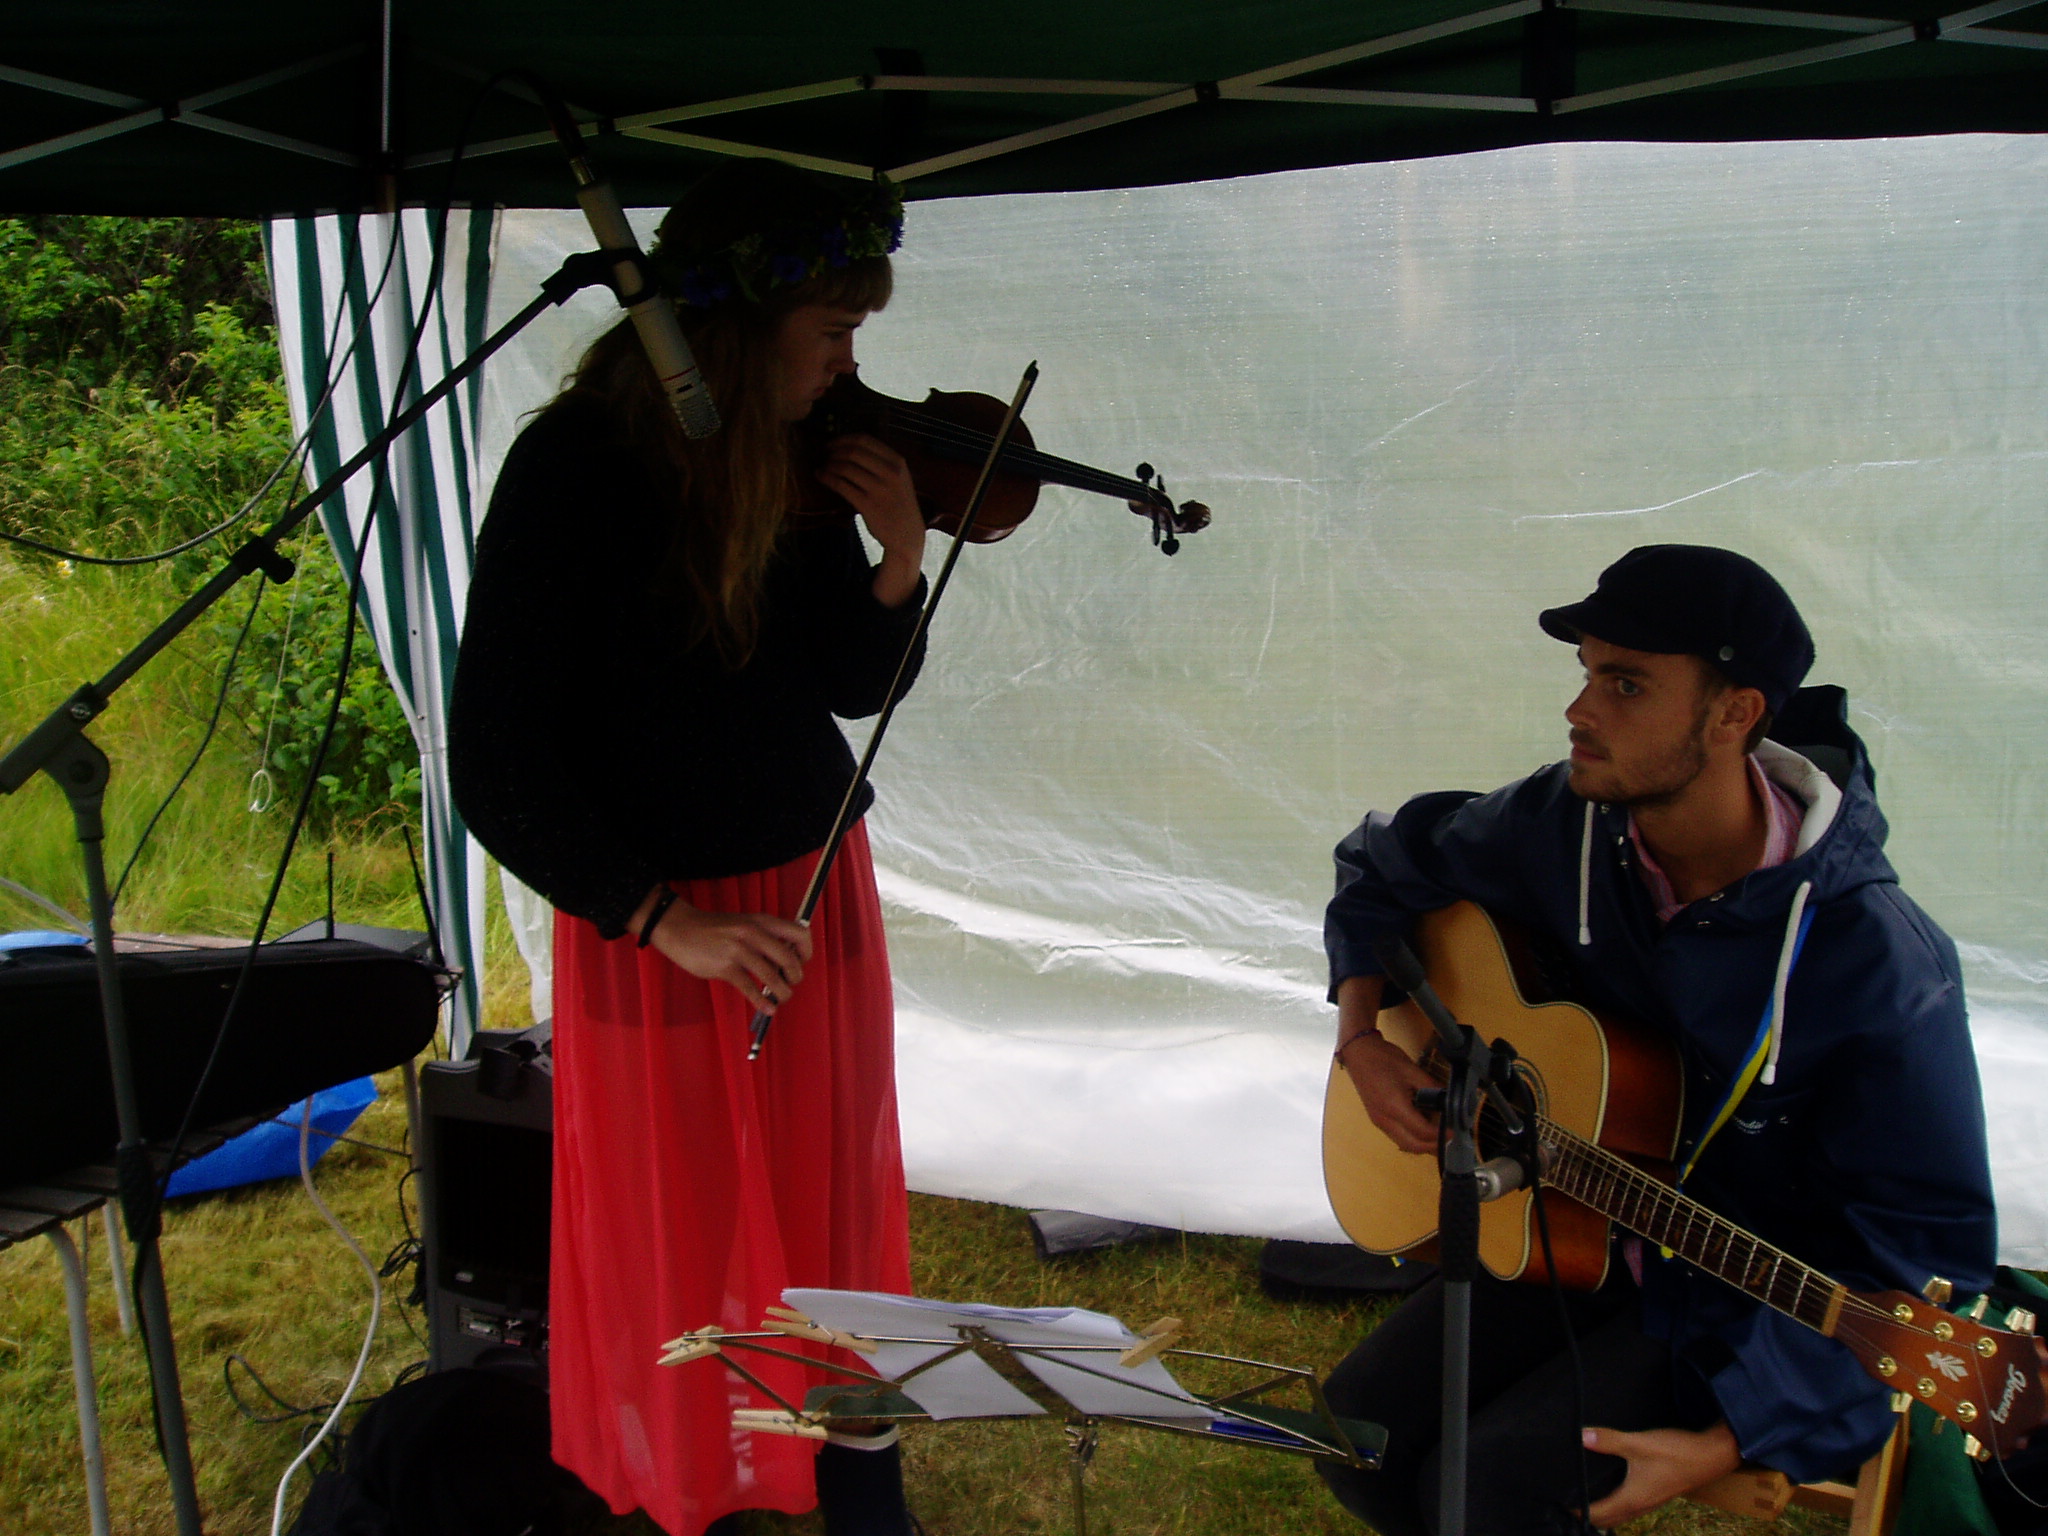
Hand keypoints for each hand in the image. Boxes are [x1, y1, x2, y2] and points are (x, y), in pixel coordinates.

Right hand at [630, 887, 812, 1013]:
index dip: (806, 951)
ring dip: (782, 992)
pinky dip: (761, 1002)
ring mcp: (738, 949)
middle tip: (791, 983)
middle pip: (788, 959)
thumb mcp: (744, 923)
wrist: (681, 928)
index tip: (801, 963)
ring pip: (771, 976)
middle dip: (795, 977)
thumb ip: (765, 937)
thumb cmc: (715, 929)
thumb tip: (788, 962)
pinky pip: (749, 988)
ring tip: (781, 998)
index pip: (799, 933)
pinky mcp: (724, 966)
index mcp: (762, 921)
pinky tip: (767, 1009)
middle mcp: (753, 933)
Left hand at [816, 432, 925, 604]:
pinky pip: (841, 485)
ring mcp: (879, 489)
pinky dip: (827, 478)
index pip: (865, 440)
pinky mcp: (867, 504)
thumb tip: (849, 447)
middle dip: (834, 452)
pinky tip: (821, 477)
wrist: (907, 536)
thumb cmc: (899, 506)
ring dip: (829, 465)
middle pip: (853, 452)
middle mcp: (890, 472)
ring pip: (845, 467)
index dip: (844, 439)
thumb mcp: (899, 478)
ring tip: (823, 468)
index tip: (833, 444)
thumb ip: (881, 462)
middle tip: (825, 456)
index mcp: (897, 461)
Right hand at [1334, 973, 1440, 1154]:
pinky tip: (1423, 1130)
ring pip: (1404, 1144)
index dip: (1441, 1134)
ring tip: (1439, 1137)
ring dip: (1423, 1146)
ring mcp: (1379, 1122)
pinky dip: (1413, 1139)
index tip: (1455, 1131)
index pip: (1422, 1131)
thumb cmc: (1385, 1059)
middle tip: (1450, 1140)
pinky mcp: (1377, 1119)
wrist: (1359, 1053)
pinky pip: (1397, 1137)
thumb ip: (1432, 1088)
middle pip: (1413, 1146)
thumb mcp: (1413, 1070)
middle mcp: (1385, 1120)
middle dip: (1433, 1147)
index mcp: (1394, 1107)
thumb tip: (1449, 1101)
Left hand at [1582, 1422, 1741, 1526]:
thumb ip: (1609, 1441)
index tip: (1559, 1507)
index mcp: (1632, 1499)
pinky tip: (1613, 1491)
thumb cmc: (1677, 1453)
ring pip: (1621, 1515)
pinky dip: (1616, 1505)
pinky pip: (1631, 1507)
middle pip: (1607, 1519)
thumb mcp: (1639, 1443)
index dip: (1578, 1512)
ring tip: (1585, 1502)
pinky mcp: (1657, 1494)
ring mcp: (1651, 1501)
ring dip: (1603, 1513)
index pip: (1598, 1514)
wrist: (1711, 1456)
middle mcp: (1640, 1506)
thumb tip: (1582, 1436)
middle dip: (1587, 1516)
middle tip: (1567, 1507)